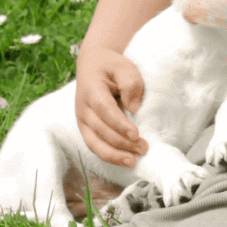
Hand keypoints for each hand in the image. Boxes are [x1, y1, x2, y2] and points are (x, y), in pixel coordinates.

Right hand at [74, 47, 149, 166]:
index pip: (104, 110)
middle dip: (122, 142)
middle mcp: (82, 108)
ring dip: (114, 155)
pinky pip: (95, 146)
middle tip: (144, 148)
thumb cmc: (111, 66)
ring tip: (134, 161)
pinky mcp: (86, 129)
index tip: (136, 134)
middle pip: (100, 129)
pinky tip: (125, 160)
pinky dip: (109, 156)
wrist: (92, 65)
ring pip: (94, 143)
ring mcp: (82, 120)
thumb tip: (134, 108)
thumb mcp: (124, 66)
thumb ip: (131, 82)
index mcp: (91, 89)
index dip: (119, 124)